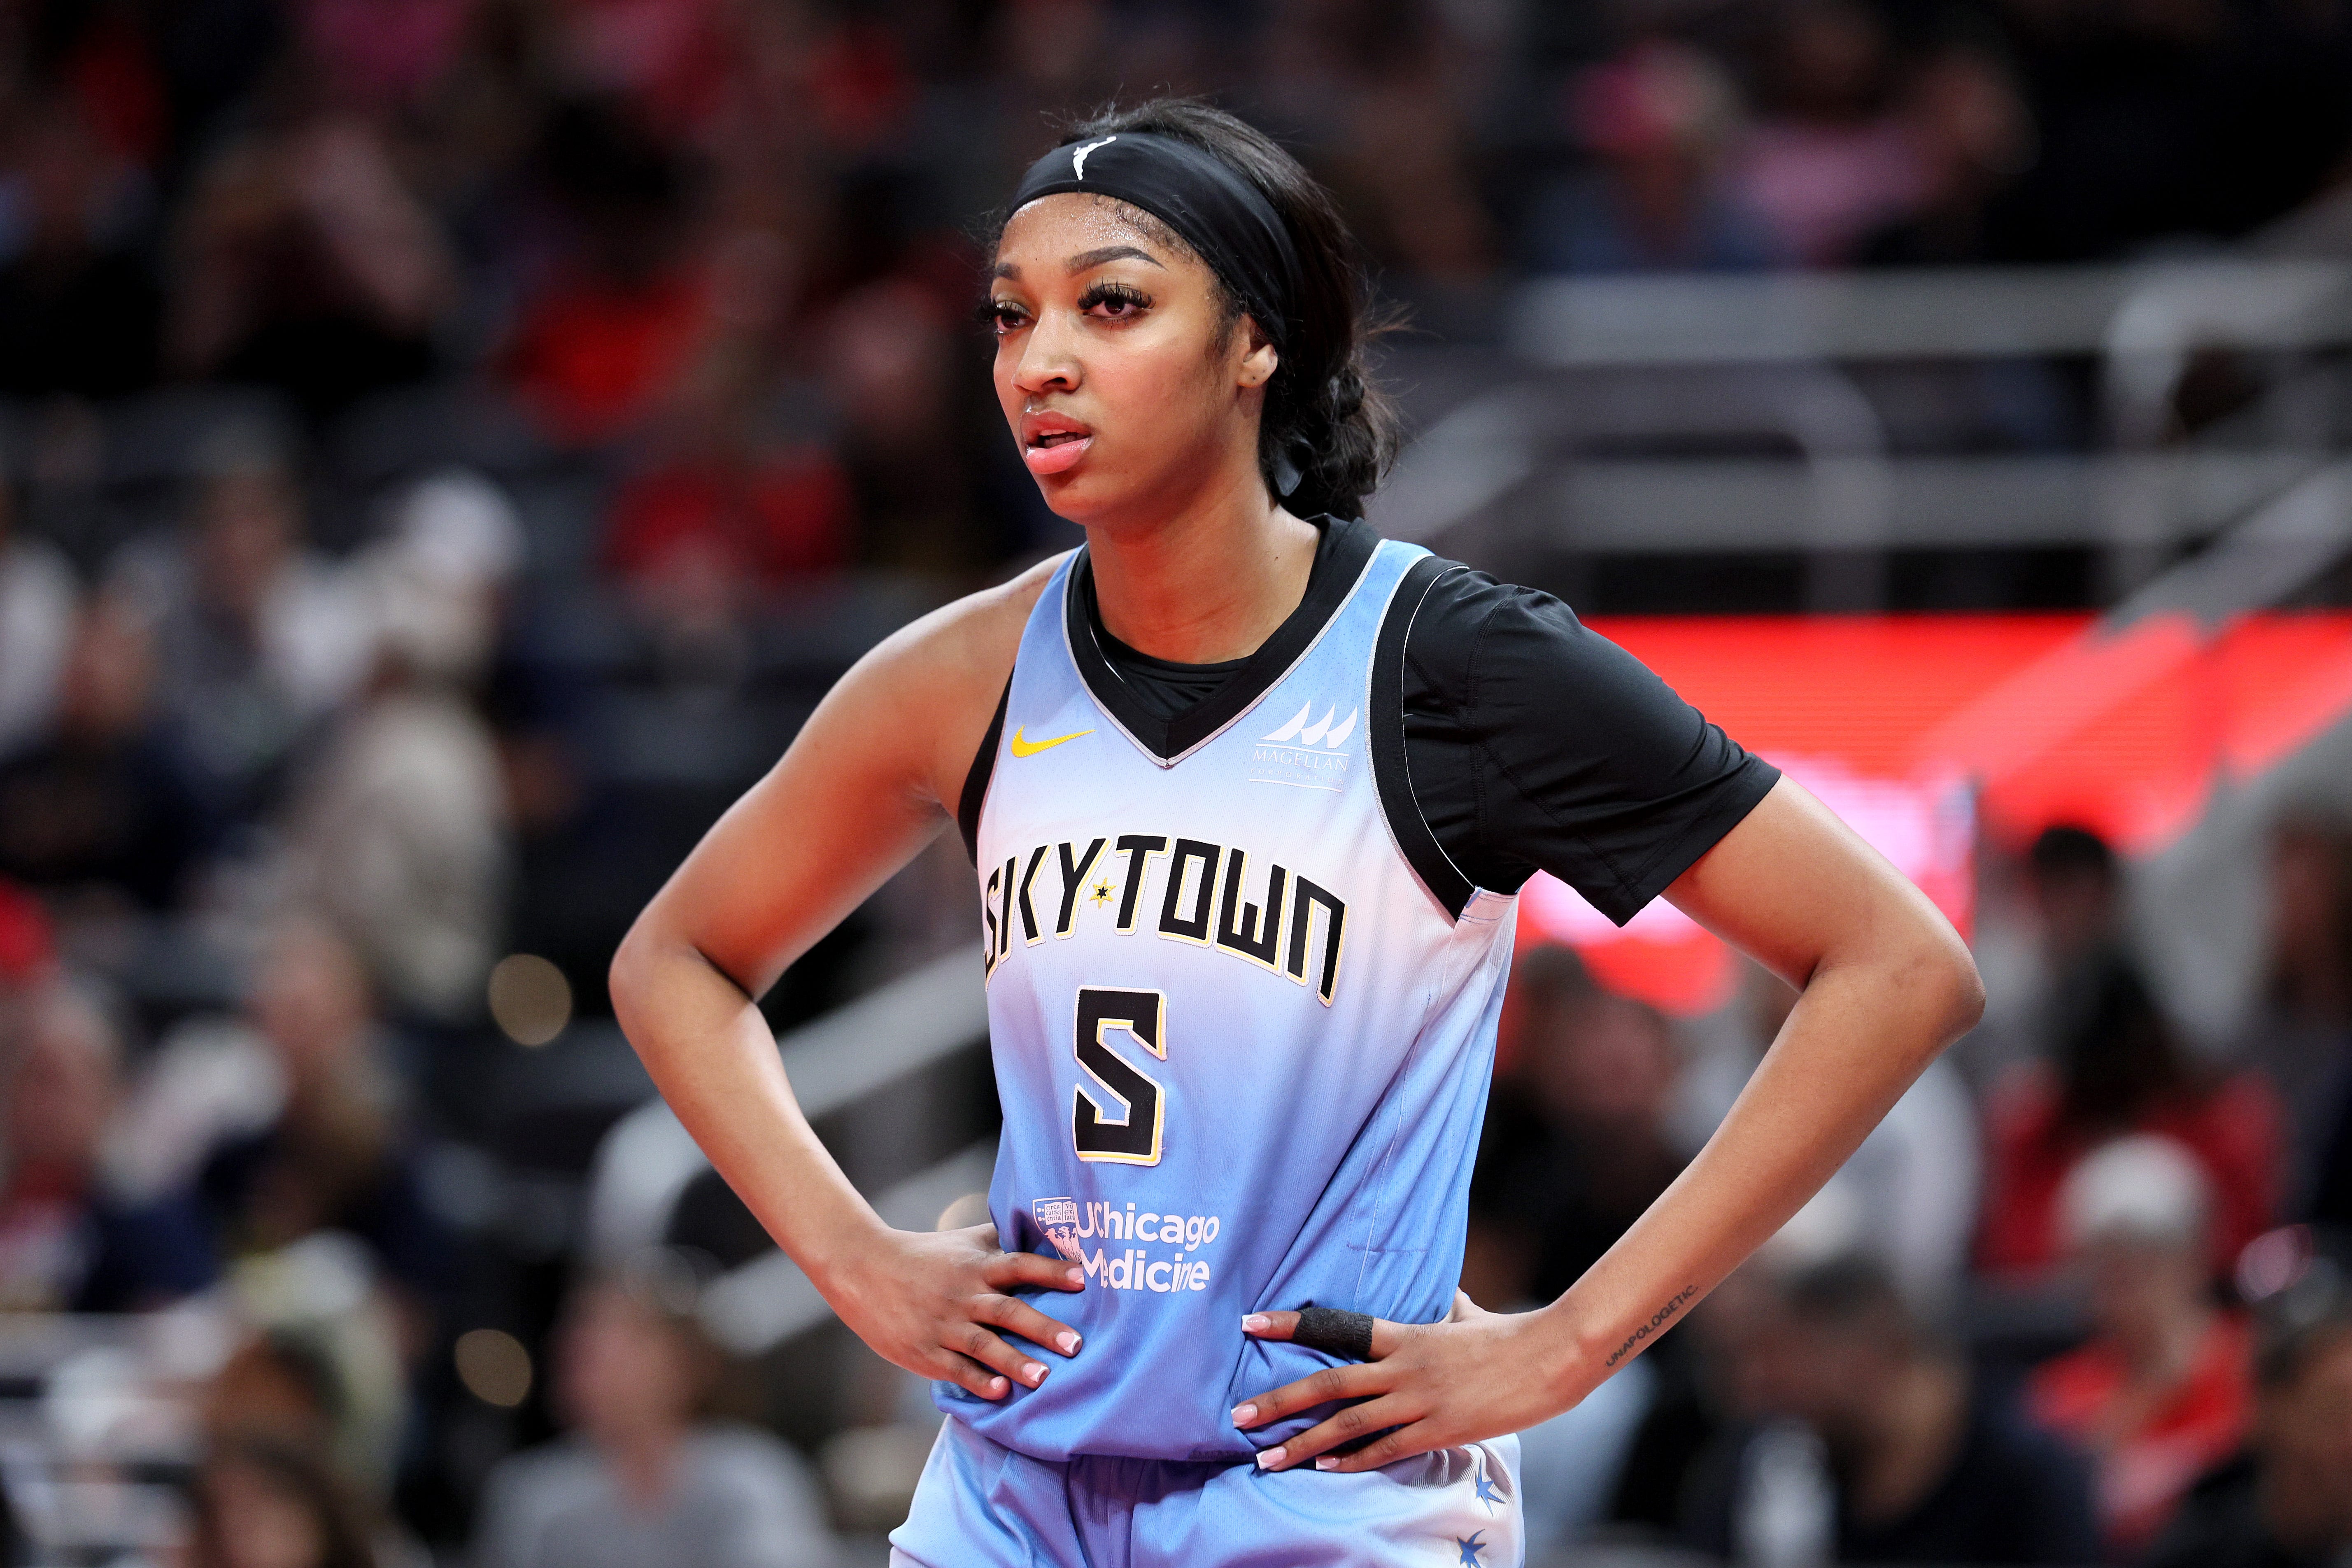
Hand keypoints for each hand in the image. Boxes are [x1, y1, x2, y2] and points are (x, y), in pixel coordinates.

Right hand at [828, 1223, 1083, 1400]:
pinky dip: (977, 1380)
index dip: (1051, 1271)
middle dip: (1043, 1328)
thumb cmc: (924, 1255)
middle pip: (1008, 1310)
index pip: (1019, 1265)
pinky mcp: (924, 1350)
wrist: (863, 1269)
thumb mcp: (962, 1241)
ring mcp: (943, 1324)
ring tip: (1044, 1378)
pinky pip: (954, 1368)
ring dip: (1015, 1361)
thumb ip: (1000, 1239)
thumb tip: (1044, 1228)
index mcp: (976, 1265)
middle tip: (1076, 1344)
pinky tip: (999, 1393)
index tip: (1083, 1278)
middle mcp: (963, 1294)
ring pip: (983, 1344)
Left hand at [1231, 1292, 1580, 1471]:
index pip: (1336, 1325)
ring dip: (1304, 1442)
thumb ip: (1446, 1307)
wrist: (1549, 1358)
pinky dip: (1352, 1460)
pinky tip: (1323, 1467)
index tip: (1249, 1322)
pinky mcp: (1439, 1429)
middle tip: (1239, 1415)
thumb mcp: (1468, 1315)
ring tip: (1268, 1458)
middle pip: (1329, 1383)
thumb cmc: (1507, 1336)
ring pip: (1349, 1424)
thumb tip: (1443, 1294)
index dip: (1290, 1324)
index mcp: (1405, 1335)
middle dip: (1280, 1401)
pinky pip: (1386, 1449)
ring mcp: (1420, 1401)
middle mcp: (1403, 1367)